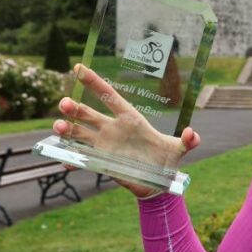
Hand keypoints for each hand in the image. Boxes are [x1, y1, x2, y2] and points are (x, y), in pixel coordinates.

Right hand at [52, 63, 200, 197]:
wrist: (158, 184)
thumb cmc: (167, 161)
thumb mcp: (178, 150)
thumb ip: (188, 141)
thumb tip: (192, 134)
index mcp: (130, 119)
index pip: (109, 96)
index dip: (94, 82)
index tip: (78, 67)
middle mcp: (112, 129)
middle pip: (88, 114)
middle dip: (74, 108)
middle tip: (64, 104)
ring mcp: (104, 145)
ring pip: (79, 133)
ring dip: (66, 129)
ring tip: (58, 127)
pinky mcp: (100, 162)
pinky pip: (81, 158)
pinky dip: (71, 159)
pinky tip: (64, 160)